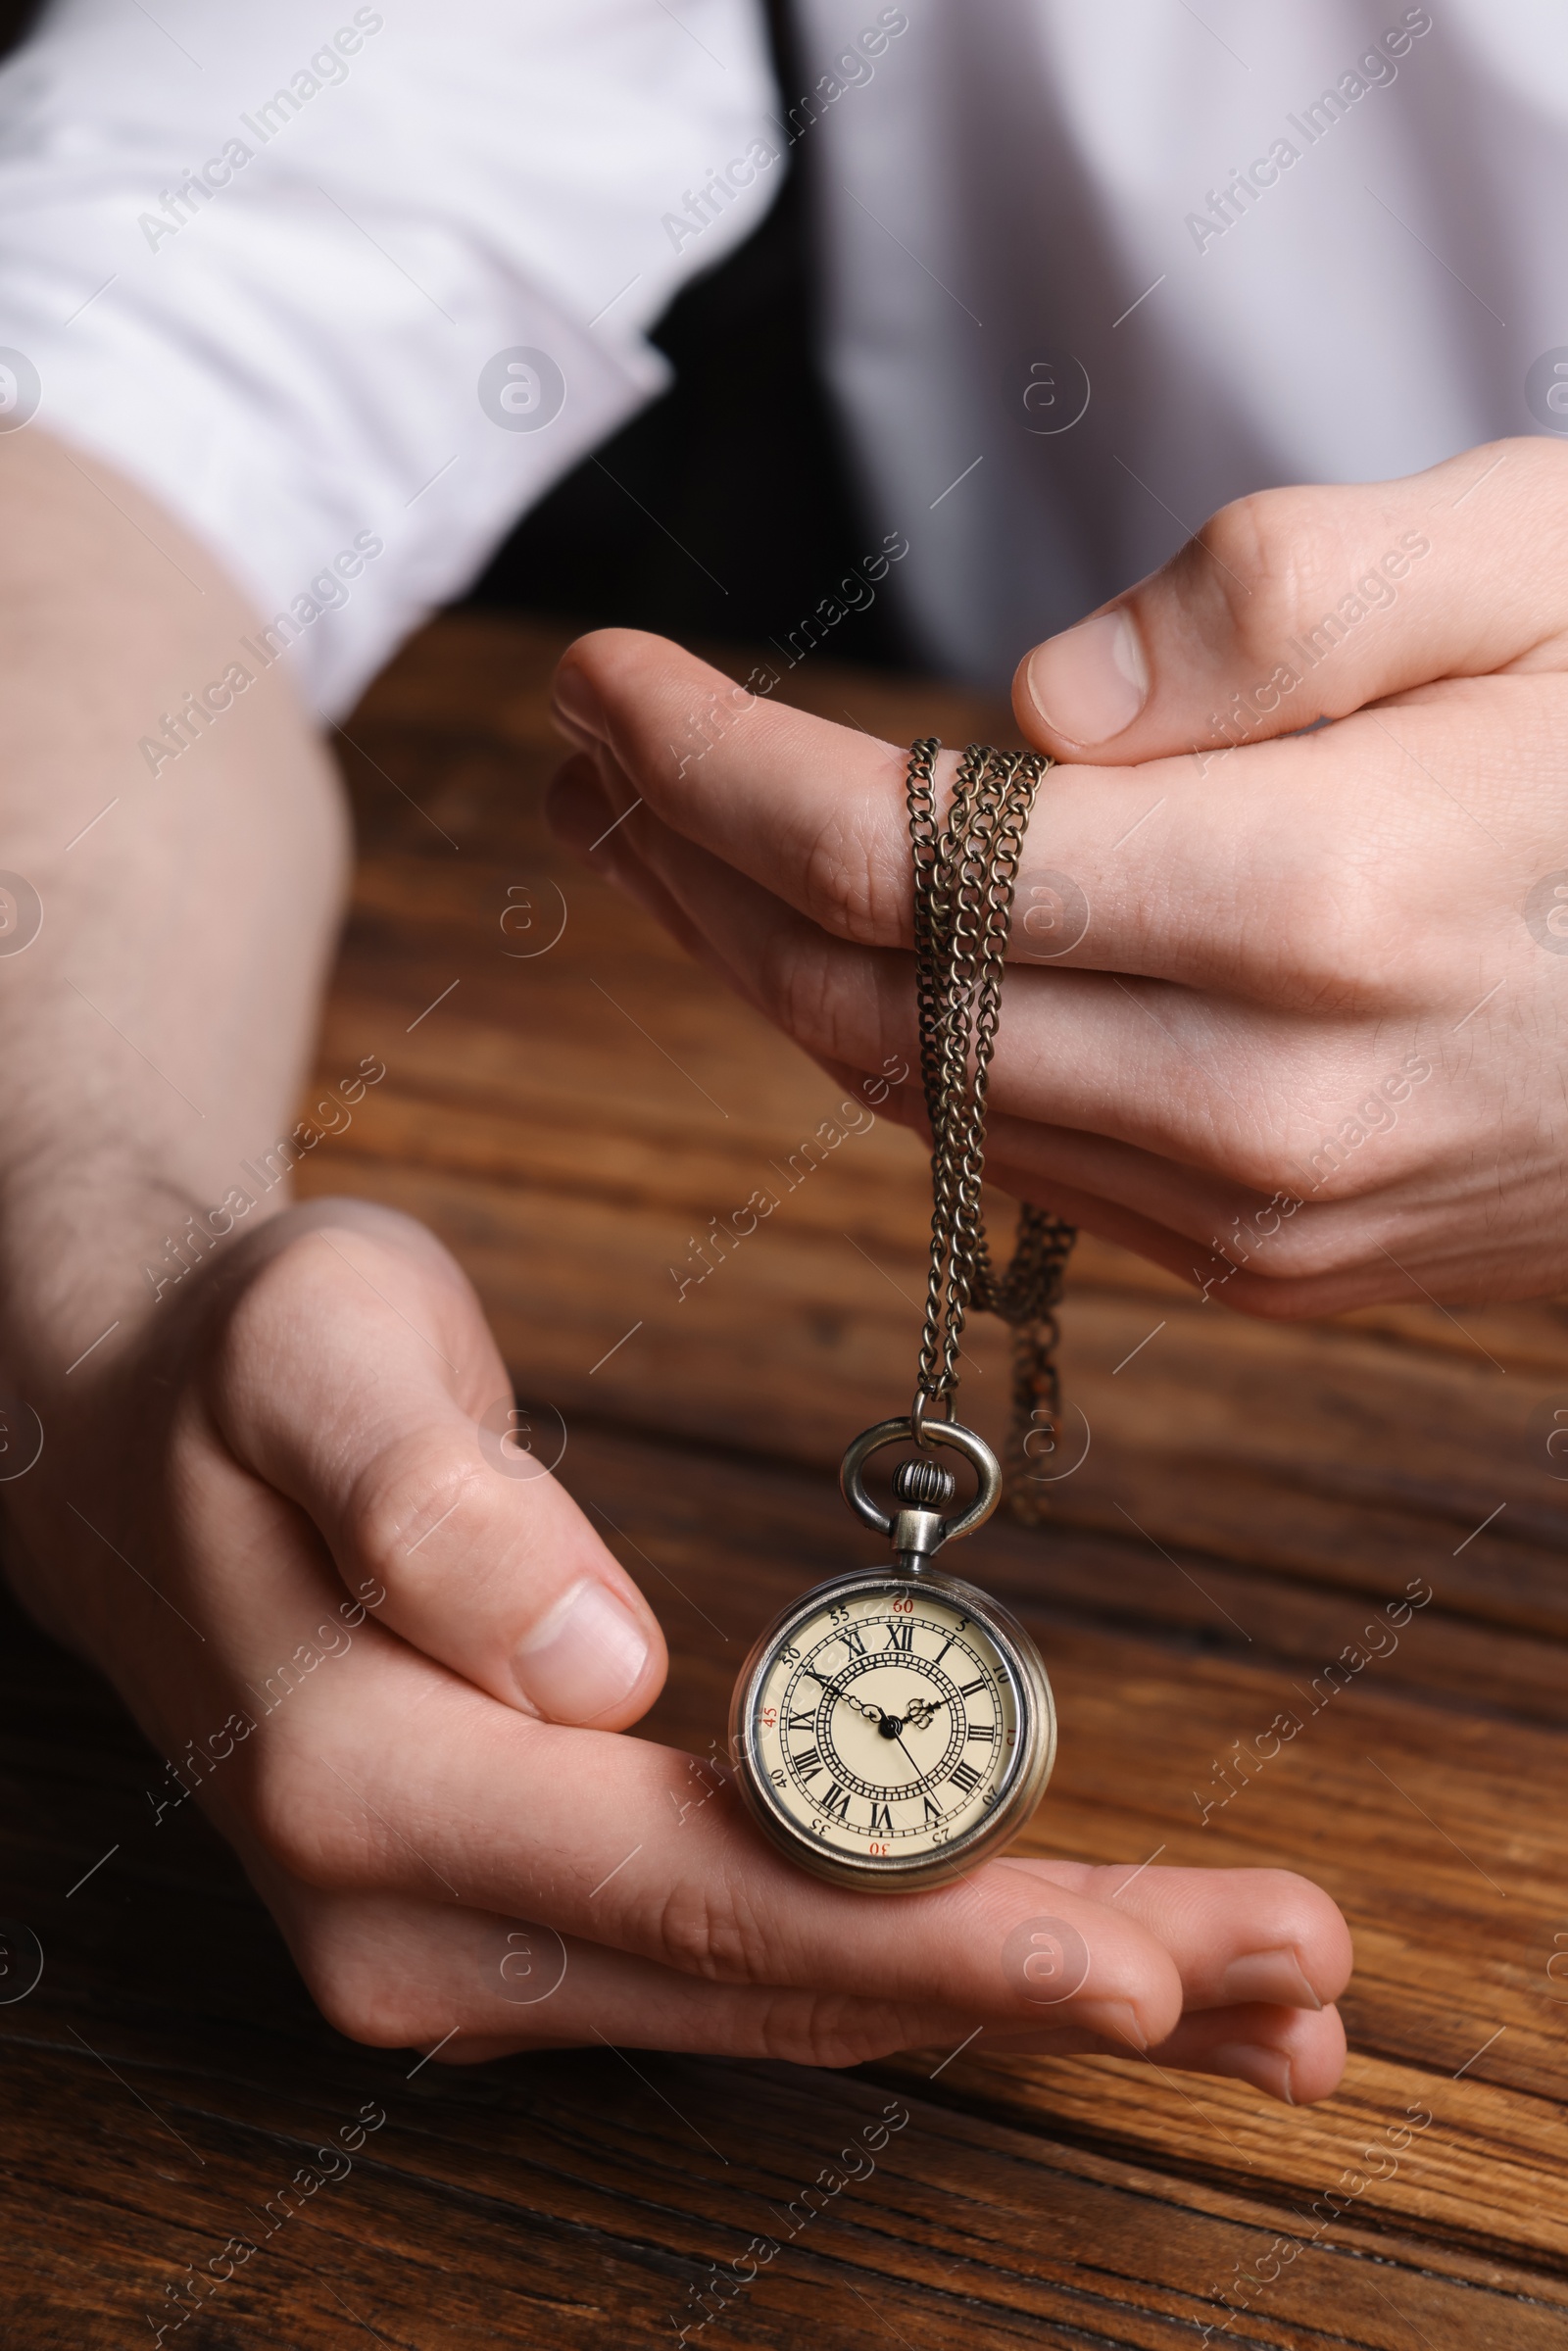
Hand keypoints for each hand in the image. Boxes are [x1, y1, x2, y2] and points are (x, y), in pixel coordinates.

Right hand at [4, 1198, 1348, 2090]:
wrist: (133, 1439)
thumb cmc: (246, 1366)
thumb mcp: (314, 1354)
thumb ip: (430, 1500)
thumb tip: (591, 1663)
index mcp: (377, 1790)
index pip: (703, 1893)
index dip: (929, 1930)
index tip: (1140, 1961)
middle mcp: (422, 1924)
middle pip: (788, 1983)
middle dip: (1053, 1983)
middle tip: (1299, 1985)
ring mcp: (474, 1946)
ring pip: (793, 2000)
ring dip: (1029, 1996)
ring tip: (1263, 1999)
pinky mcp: (532, 1919)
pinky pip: (759, 1968)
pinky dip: (936, 1975)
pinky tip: (1089, 1972)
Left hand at [546, 437, 1567, 1315]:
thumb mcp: (1555, 565)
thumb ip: (1293, 599)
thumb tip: (1042, 696)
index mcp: (1323, 899)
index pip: (900, 857)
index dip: (711, 769)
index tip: (607, 684)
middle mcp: (1272, 1096)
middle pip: (864, 1003)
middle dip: (690, 875)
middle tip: (594, 759)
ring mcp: (1271, 1207)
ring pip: (920, 1102)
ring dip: (763, 974)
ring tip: (664, 846)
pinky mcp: (1280, 1258)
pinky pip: (1020, 1165)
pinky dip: (897, 1058)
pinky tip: (844, 964)